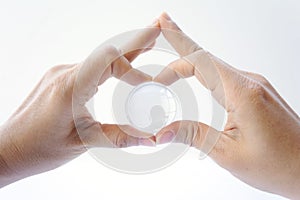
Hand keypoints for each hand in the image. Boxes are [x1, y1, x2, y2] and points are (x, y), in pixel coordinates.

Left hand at [0, 21, 159, 187]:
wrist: (8, 149)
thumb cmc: (39, 149)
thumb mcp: (83, 143)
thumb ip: (119, 137)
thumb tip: (151, 139)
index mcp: (69, 89)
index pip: (106, 60)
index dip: (132, 66)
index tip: (149, 83)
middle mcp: (64, 74)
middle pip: (106, 53)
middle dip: (134, 42)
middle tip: (158, 27)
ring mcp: (60, 73)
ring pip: (98, 58)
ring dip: (123, 54)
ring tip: (147, 43)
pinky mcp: (59, 77)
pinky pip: (89, 65)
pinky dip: (109, 64)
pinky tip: (120, 66)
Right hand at [155, 13, 299, 198]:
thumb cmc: (280, 164)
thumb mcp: (228, 153)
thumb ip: (193, 136)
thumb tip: (163, 132)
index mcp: (243, 93)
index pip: (201, 63)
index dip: (174, 63)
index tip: (157, 73)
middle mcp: (250, 82)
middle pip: (207, 56)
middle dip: (182, 40)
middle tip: (163, 22)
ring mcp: (254, 85)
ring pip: (215, 64)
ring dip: (192, 56)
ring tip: (174, 43)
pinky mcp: (255, 93)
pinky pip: (224, 75)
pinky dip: (204, 70)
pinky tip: (196, 71)